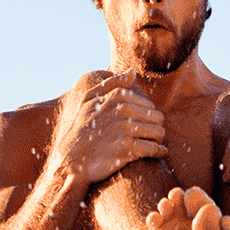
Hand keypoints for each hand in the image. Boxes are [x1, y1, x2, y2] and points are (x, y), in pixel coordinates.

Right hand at [49, 71, 166, 184]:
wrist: (71, 157)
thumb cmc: (81, 128)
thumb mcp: (89, 100)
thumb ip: (113, 84)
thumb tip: (133, 72)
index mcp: (118, 97)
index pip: (149, 106)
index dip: (148, 117)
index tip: (142, 126)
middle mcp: (123, 110)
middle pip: (158, 118)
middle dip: (155, 128)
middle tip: (148, 137)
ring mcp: (125, 129)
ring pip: (159, 132)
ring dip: (157, 140)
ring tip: (151, 144)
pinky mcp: (127, 148)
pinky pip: (154, 148)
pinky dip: (158, 151)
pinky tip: (157, 153)